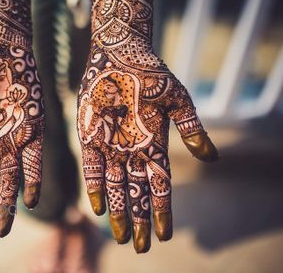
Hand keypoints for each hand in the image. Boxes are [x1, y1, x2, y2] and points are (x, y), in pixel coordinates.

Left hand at [78, 0, 217, 252]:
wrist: (120, 53)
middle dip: (138, 220)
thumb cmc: (151, 75)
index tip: (165, 236)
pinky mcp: (90, 136)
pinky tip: (98, 208)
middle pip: (137, 194)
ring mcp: (110, 146)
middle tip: (139, 248)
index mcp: (154, 145)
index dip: (162, 212)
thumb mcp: (178, 101)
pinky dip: (95, 188)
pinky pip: (91, 168)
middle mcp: (132, 151)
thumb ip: (192, 129)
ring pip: (115, 187)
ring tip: (121, 237)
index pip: (160, 187)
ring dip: (118, 212)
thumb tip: (212, 159)